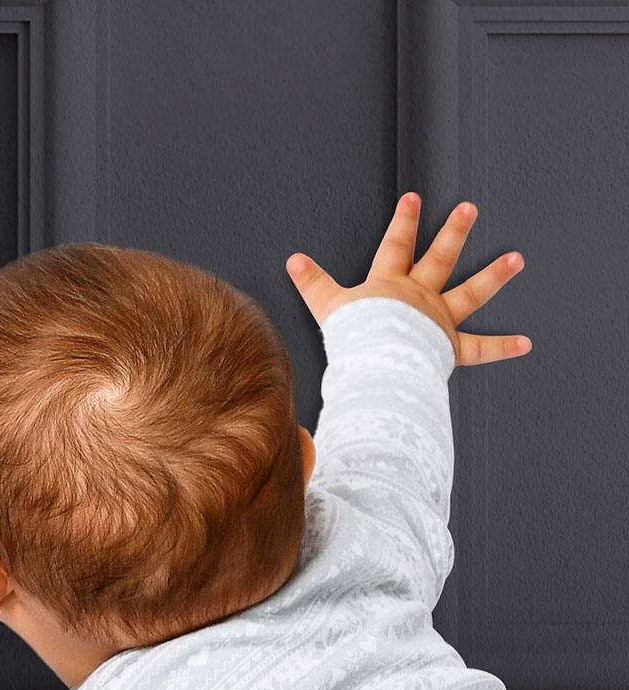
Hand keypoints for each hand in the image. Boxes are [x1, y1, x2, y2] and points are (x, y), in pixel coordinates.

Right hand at [285, 192, 531, 366]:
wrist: (378, 361)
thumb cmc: (354, 335)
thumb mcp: (327, 305)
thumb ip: (312, 283)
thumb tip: (293, 260)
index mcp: (390, 284)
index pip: (396, 245)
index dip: (404, 221)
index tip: (414, 198)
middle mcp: (420, 296)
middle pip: (440, 258)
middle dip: (454, 231)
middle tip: (469, 208)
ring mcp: (439, 320)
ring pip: (471, 293)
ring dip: (495, 276)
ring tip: (517, 259)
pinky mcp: (449, 348)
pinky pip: (480, 348)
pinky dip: (502, 347)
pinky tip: (526, 342)